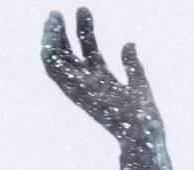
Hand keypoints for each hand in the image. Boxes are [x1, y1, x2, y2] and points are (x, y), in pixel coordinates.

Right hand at [42, 7, 161, 140]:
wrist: (142, 133)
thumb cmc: (143, 116)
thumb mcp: (138, 82)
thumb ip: (131, 63)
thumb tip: (129, 43)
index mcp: (102, 79)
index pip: (88, 49)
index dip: (84, 29)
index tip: (82, 10)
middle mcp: (88, 82)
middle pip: (69, 52)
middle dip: (62, 32)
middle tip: (58, 12)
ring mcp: (80, 87)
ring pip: (56, 61)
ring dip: (51, 39)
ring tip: (54, 17)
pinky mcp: (74, 91)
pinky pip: (54, 70)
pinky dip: (50, 51)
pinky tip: (52, 33)